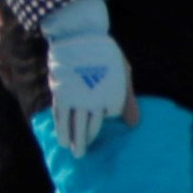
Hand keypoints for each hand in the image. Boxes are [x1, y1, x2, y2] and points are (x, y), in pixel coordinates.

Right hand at [40, 0, 133, 156]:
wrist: (81, 36)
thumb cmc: (106, 54)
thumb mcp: (123, 74)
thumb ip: (127, 99)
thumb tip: (134, 124)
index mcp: (110, 95)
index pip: (106, 119)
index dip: (100, 129)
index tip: (96, 140)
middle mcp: (92, 99)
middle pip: (87, 126)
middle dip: (84, 142)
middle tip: (80, 157)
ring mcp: (75, 97)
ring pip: (72, 124)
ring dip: (70, 139)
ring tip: (69, 150)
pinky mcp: (61, 92)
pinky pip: (59, 114)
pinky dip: (58, 126)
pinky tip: (59, 135)